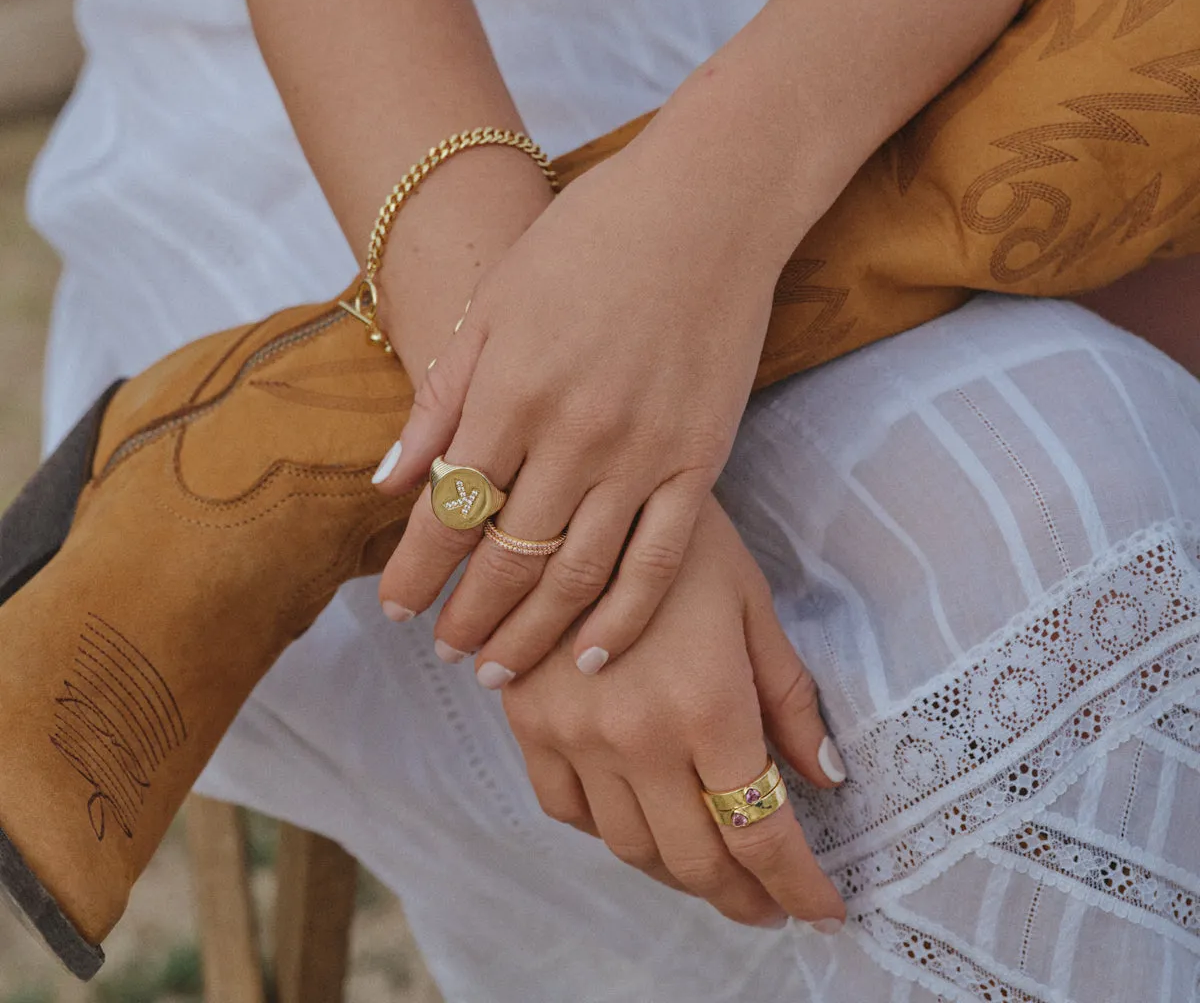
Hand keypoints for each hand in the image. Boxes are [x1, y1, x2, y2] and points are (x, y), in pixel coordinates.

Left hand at [374, 121, 812, 682]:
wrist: (705, 207)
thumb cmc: (587, 242)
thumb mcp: (494, 306)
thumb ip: (440, 399)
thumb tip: (387, 481)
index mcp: (510, 391)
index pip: (447, 513)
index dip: (416, 573)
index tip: (394, 611)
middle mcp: (572, 435)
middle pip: (507, 559)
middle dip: (467, 618)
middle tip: (444, 653)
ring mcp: (642, 453)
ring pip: (577, 575)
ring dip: (532, 634)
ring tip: (500, 671)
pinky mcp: (699, 461)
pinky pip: (660, 560)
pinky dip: (625, 617)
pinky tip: (597, 656)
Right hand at [502, 494, 846, 929]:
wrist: (582, 486)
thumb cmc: (684, 537)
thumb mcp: (751, 604)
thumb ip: (788, 698)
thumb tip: (825, 778)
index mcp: (707, 706)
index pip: (761, 834)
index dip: (798, 887)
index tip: (823, 912)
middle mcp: (637, 736)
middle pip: (696, 859)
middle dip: (743, 896)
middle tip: (770, 903)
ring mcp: (574, 733)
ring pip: (629, 847)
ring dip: (678, 872)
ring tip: (711, 868)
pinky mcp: (527, 720)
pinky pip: (565, 810)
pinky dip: (606, 831)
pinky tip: (636, 818)